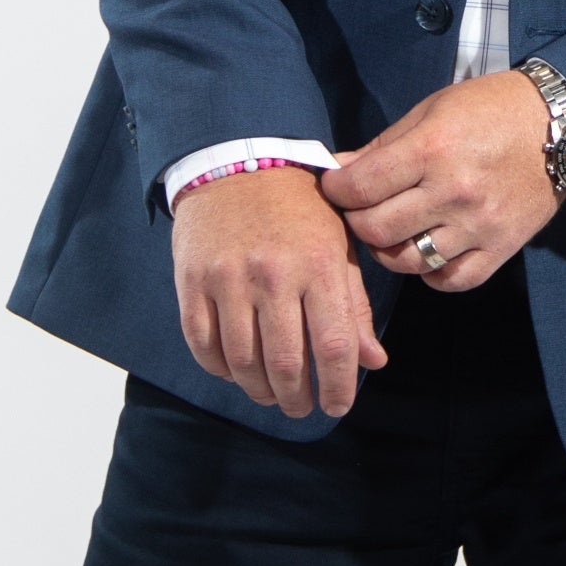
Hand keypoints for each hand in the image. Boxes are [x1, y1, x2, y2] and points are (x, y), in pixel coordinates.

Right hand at [171, 164, 387, 419]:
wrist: (237, 158)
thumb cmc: (299, 208)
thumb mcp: (338, 246)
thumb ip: (354, 305)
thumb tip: (373, 361)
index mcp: (318, 262)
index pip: (333, 346)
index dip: (338, 388)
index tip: (337, 405)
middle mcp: (273, 272)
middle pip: (286, 365)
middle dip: (297, 400)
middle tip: (301, 407)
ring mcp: (228, 277)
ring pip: (243, 364)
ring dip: (260, 392)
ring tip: (272, 394)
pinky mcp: (192, 280)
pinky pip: (203, 346)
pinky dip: (221, 370)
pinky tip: (237, 371)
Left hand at [320, 70, 559, 292]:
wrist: (559, 126)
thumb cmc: (489, 109)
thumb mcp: (431, 110)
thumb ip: (385, 145)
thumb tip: (340, 170)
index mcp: (432, 149)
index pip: (363, 186)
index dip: (337, 189)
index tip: (334, 186)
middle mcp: (453, 192)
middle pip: (378, 229)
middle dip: (356, 220)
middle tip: (359, 208)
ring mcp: (478, 226)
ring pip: (409, 261)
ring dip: (388, 250)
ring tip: (390, 231)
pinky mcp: (501, 249)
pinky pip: (451, 280)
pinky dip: (431, 273)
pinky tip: (427, 251)